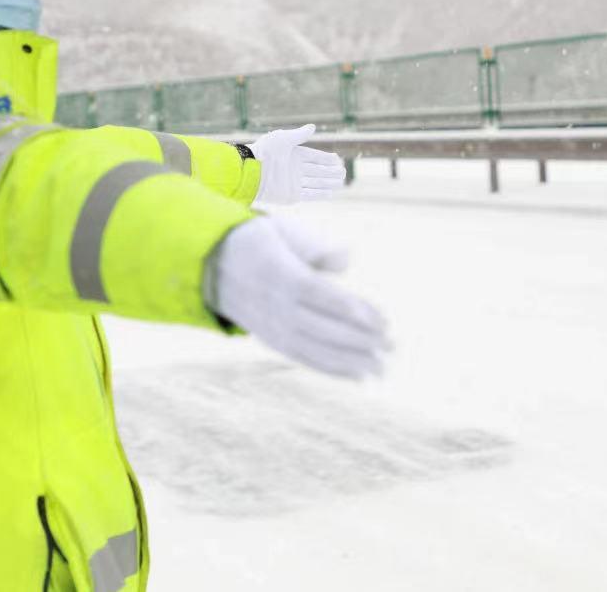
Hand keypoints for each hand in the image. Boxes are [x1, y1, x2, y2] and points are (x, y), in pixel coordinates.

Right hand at [206, 215, 390, 379]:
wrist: (212, 266)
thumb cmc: (259, 242)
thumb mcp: (283, 231)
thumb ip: (315, 245)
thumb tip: (348, 259)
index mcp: (278, 273)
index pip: (319, 294)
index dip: (349, 308)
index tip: (380, 319)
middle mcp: (275, 305)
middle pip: (322, 327)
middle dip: (360, 339)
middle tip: (394, 345)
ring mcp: (272, 327)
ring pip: (316, 348)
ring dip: (352, 360)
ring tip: (383, 367)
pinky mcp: (273, 341)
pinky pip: (305, 358)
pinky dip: (333, 369)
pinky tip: (360, 375)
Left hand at [248, 124, 345, 204]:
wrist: (251, 172)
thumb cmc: (265, 152)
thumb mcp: (283, 138)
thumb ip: (299, 135)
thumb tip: (313, 127)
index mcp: (292, 155)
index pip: (314, 157)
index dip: (326, 158)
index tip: (337, 159)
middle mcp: (294, 169)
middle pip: (317, 170)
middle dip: (331, 171)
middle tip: (343, 171)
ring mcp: (293, 183)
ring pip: (316, 182)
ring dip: (328, 182)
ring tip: (341, 182)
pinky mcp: (291, 195)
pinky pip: (309, 194)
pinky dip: (320, 194)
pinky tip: (331, 192)